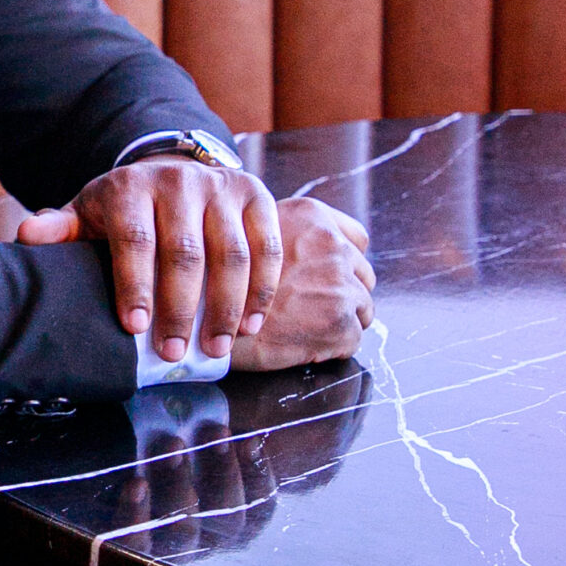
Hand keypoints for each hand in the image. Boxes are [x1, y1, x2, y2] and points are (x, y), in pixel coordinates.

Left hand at [16, 160, 285, 360]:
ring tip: (216, 347)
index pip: (134, 239)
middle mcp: (179, 181)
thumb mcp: (87, 215)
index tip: (134, 327)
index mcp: (130, 187)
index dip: (135, 286)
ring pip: (231, 252)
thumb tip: (27, 237)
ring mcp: (222, 187)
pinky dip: (262, 289)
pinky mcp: (256, 196)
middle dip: (180, 308)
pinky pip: (267, 247)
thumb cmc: (123, 210)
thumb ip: (61, 230)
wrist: (170, 172)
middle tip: (175, 352)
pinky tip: (249, 324)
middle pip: (185, 251)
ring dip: (226, 306)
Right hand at [227, 197, 373, 370]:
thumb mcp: (245, 232)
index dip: (344, 262)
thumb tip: (304, 254)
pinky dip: (332, 348)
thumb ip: (280, 234)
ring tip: (303, 329)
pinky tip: (302, 346)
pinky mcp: (340, 321)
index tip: (327, 277)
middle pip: (363, 275)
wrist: (201, 319)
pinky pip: (353, 340)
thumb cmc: (214, 280)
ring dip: (339, 322)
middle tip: (311, 310)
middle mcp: (330, 244)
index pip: (356, 238)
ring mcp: (339, 282)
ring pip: (363, 309)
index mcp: (311, 216)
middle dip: (343, 294)